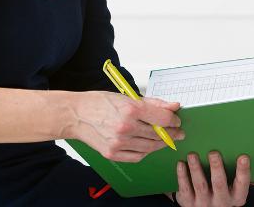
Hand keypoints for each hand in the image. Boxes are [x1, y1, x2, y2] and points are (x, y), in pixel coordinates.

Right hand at [66, 91, 183, 161]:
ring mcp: (119, 143)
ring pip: (150, 147)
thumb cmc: (100, 103)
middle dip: (172, 133)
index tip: (177, 120)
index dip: (174, 120)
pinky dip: (146, 152)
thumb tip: (174, 106)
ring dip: (161, 143)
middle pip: (159, 134)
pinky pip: (137, 157)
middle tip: (177, 132)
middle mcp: (126, 127)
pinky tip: (148, 145)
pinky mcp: (112, 154)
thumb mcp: (128, 97)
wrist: (76, 115)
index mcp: (131, 109)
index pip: (163, 118)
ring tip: (164, 138)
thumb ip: (154, 103)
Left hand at [174, 151, 253, 205]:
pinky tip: (181, 163)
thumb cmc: (224, 194)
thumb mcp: (239, 190)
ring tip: (193, 154)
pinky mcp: (187, 202)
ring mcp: (202, 203)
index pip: (242, 185)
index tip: (244, 156)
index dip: (243, 171)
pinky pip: (184, 189)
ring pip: (200, 185)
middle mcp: (221, 202)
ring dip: (196, 169)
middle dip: (217, 168)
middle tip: (214, 152)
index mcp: (236, 197)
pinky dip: (182, 176)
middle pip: (219, 184)